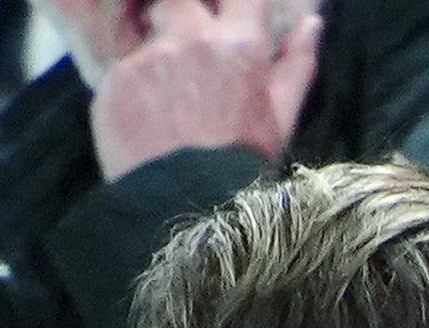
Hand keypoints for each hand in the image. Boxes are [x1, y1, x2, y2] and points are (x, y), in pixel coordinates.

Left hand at [89, 0, 321, 179]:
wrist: (189, 206)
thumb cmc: (245, 162)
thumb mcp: (283, 117)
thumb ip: (297, 64)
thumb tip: (313, 23)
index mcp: (239, 46)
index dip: (233, 3)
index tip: (230, 16)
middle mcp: (191, 39)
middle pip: (179, 1)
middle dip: (185, 14)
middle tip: (192, 49)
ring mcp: (148, 58)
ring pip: (150, 34)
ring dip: (161, 52)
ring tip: (170, 92)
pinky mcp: (115, 79)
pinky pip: (125, 70)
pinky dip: (136, 86)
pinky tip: (149, 118)